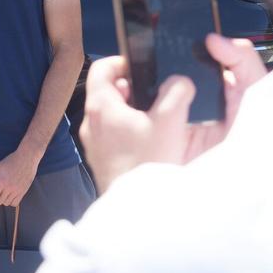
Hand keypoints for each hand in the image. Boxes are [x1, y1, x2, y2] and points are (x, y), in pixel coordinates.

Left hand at [0, 148, 40, 213]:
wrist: (27, 158)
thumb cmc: (11, 161)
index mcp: (2, 182)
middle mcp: (10, 188)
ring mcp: (17, 190)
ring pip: (7, 203)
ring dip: (3, 200)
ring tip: (3, 192)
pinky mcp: (23, 191)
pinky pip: (15, 203)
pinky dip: (11, 201)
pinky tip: (10, 195)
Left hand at [80, 34, 265, 192]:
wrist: (138, 211)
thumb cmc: (147, 166)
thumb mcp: (169, 121)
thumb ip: (177, 92)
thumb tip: (180, 81)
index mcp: (101, 106)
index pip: (102, 67)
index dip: (123, 62)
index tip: (144, 68)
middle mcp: (92, 123)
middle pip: (108, 91)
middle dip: (134, 89)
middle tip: (158, 95)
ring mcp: (95, 144)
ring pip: (113, 114)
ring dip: (134, 111)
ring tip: (158, 119)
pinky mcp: (103, 161)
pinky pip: (114, 135)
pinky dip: (131, 132)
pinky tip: (152, 142)